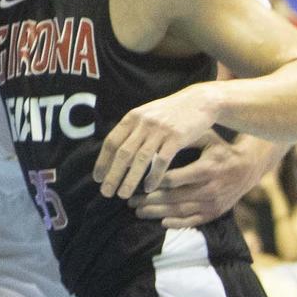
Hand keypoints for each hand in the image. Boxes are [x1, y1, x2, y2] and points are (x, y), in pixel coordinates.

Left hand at [95, 83, 220, 199]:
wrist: (198, 101)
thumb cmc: (170, 111)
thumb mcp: (147, 113)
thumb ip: (132, 128)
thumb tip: (114, 149)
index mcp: (133, 117)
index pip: (112, 141)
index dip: (103, 161)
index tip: (97, 178)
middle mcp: (143, 122)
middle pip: (123, 153)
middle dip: (113, 174)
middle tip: (106, 192)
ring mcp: (160, 130)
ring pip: (140, 159)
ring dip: (130, 179)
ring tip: (123, 195)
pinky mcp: (176, 137)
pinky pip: (162, 161)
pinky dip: (154, 176)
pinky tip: (149, 188)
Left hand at [129, 133, 270, 226]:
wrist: (248, 168)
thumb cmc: (221, 149)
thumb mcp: (207, 138)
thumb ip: (186, 138)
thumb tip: (159, 136)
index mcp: (207, 168)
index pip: (175, 179)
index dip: (155, 182)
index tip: (139, 182)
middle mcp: (210, 188)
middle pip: (174, 198)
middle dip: (150, 201)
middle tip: (131, 201)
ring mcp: (213, 203)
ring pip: (181, 211)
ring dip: (158, 213)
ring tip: (139, 212)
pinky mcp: (215, 213)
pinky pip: (193, 221)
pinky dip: (177, 224)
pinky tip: (162, 222)